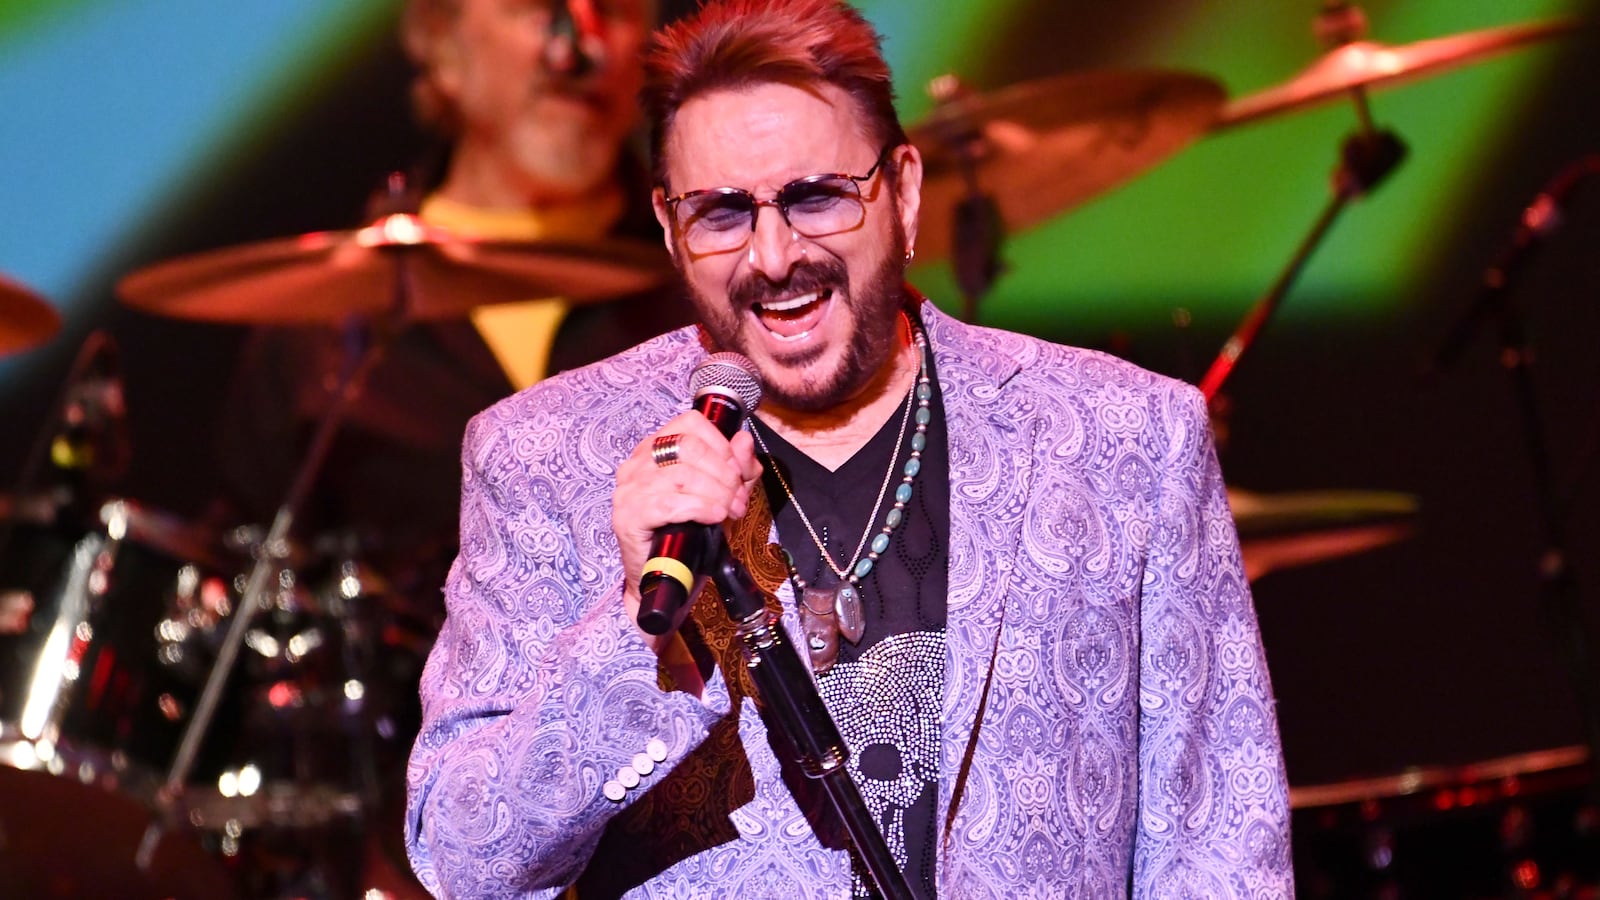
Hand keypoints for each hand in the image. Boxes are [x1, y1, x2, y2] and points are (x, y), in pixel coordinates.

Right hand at [613, 413, 761, 650]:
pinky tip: (715, 517)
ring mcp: (629, 488)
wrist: (665, 580)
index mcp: (656, 448)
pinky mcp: (628, 516)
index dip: (721, 443)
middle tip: (738, 498)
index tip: (739, 471)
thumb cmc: (689, 533)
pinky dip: (701, 507)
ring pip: (682, 475)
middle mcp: (637, 462)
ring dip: (717, 493)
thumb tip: (744, 441)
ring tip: (731, 511)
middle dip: (723, 473)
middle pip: (689, 447)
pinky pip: (670, 503)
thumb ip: (736, 468)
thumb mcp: (722, 495)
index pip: (690, 423)